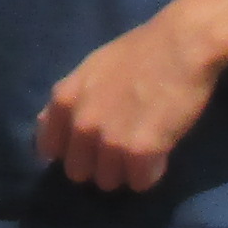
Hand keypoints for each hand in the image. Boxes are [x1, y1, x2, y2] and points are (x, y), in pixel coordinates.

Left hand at [35, 7, 217, 190]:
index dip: (73, 150)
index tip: (92, 145)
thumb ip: (69, 99)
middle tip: (123, 147)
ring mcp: (109, 139)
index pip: (49, 149)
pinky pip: (139, 183)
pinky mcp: (140, 152)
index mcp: (64, 100)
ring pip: (109, 182)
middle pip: (79, 172)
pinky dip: (151, 173)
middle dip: (99, 164)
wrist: (183, 44)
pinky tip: (161, 152)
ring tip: (144, 148)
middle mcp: (80, 123)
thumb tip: (44, 123)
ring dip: (125, 171)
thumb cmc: (141, 52)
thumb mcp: (91, 69)